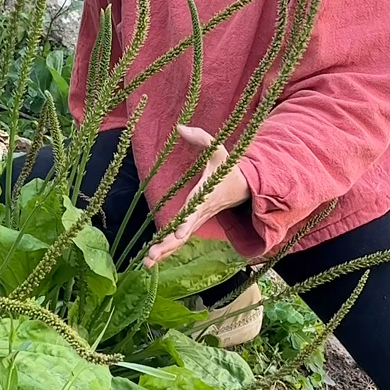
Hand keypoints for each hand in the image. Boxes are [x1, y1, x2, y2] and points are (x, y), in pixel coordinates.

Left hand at [143, 125, 250, 266]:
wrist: (243, 187)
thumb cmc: (228, 168)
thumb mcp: (219, 150)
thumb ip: (202, 138)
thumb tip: (180, 127)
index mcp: (206, 195)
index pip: (196, 210)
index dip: (188, 221)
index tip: (180, 233)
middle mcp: (201, 212)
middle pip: (184, 232)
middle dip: (169, 244)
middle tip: (152, 255)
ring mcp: (197, 221)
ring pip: (180, 240)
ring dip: (164, 252)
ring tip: (147, 263)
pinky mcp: (193, 224)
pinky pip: (179, 240)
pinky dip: (167, 250)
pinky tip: (150, 261)